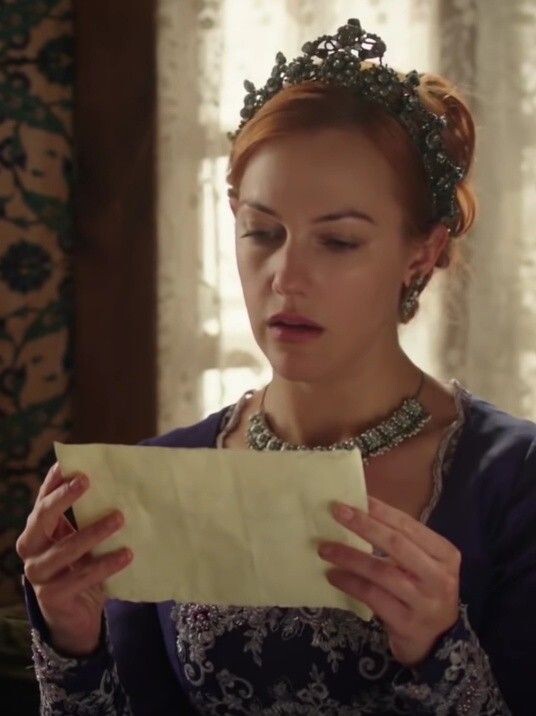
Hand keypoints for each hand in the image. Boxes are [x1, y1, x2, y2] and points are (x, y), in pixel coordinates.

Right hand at [16, 462, 132, 656]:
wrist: (79, 617)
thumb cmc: (84, 568)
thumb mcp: (85, 541)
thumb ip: (90, 518)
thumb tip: (120, 485)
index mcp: (38, 531)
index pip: (43, 500)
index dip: (53, 482)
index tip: (71, 463)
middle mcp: (32, 549)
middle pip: (42, 518)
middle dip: (63, 498)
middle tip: (87, 481)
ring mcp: (38, 574)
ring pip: (64, 549)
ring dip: (93, 532)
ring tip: (119, 518)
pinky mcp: (52, 596)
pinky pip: (80, 577)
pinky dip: (105, 565)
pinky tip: (126, 555)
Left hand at [317, 496, 460, 666]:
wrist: (436, 640)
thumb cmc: (423, 589)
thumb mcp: (422, 563)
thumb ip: (400, 541)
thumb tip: (357, 512)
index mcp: (445, 553)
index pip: (409, 526)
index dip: (381, 511)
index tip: (356, 498)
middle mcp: (438, 576)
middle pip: (396, 544)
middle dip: (364, 525)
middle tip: (337, 511)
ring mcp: (423, 601)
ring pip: (381, 572)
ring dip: (349, 557)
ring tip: (325, 548)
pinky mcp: (406, 622)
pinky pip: (372, 596)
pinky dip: (350, 583)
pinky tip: (333, 575)